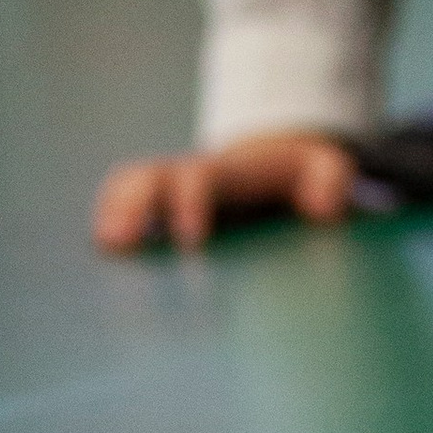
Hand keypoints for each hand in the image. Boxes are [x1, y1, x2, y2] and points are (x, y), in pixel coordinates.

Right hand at [91, 128, 360, 252]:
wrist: (273, 166)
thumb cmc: (300, 175)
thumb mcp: (326, 167)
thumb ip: (331, 179)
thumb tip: (325, 208)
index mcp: (230, 173)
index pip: (202, 179)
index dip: (191, 203)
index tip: (191, 240)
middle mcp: (189, 178)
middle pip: (150, 176)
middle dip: (132, 204)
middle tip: (116, 241)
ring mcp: (169, 194)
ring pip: (127, 188)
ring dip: (111, 213)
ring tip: (103, 252)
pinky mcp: (158, 212)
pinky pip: (120, 206)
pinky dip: (107, 223)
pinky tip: (101, 266)